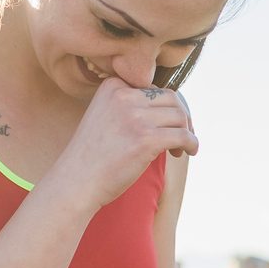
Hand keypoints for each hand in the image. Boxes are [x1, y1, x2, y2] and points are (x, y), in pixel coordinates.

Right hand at [49, 75, 199, 208]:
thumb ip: (129, 106)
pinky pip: (183, 135)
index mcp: (112, 87)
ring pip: (179, 116)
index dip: (164, 107)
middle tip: (180, 135)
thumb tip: (172, 107)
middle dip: (181, 117)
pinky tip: (188, 152)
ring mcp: (135, 117)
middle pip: (171, 99)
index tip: (164, 125)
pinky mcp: (146, 139)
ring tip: (179, 149)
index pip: (153, 88)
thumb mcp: (105, 116)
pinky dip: (192, 143)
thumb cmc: (93, 155)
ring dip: (186, 131)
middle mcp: (123, 96)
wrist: (77, 181)